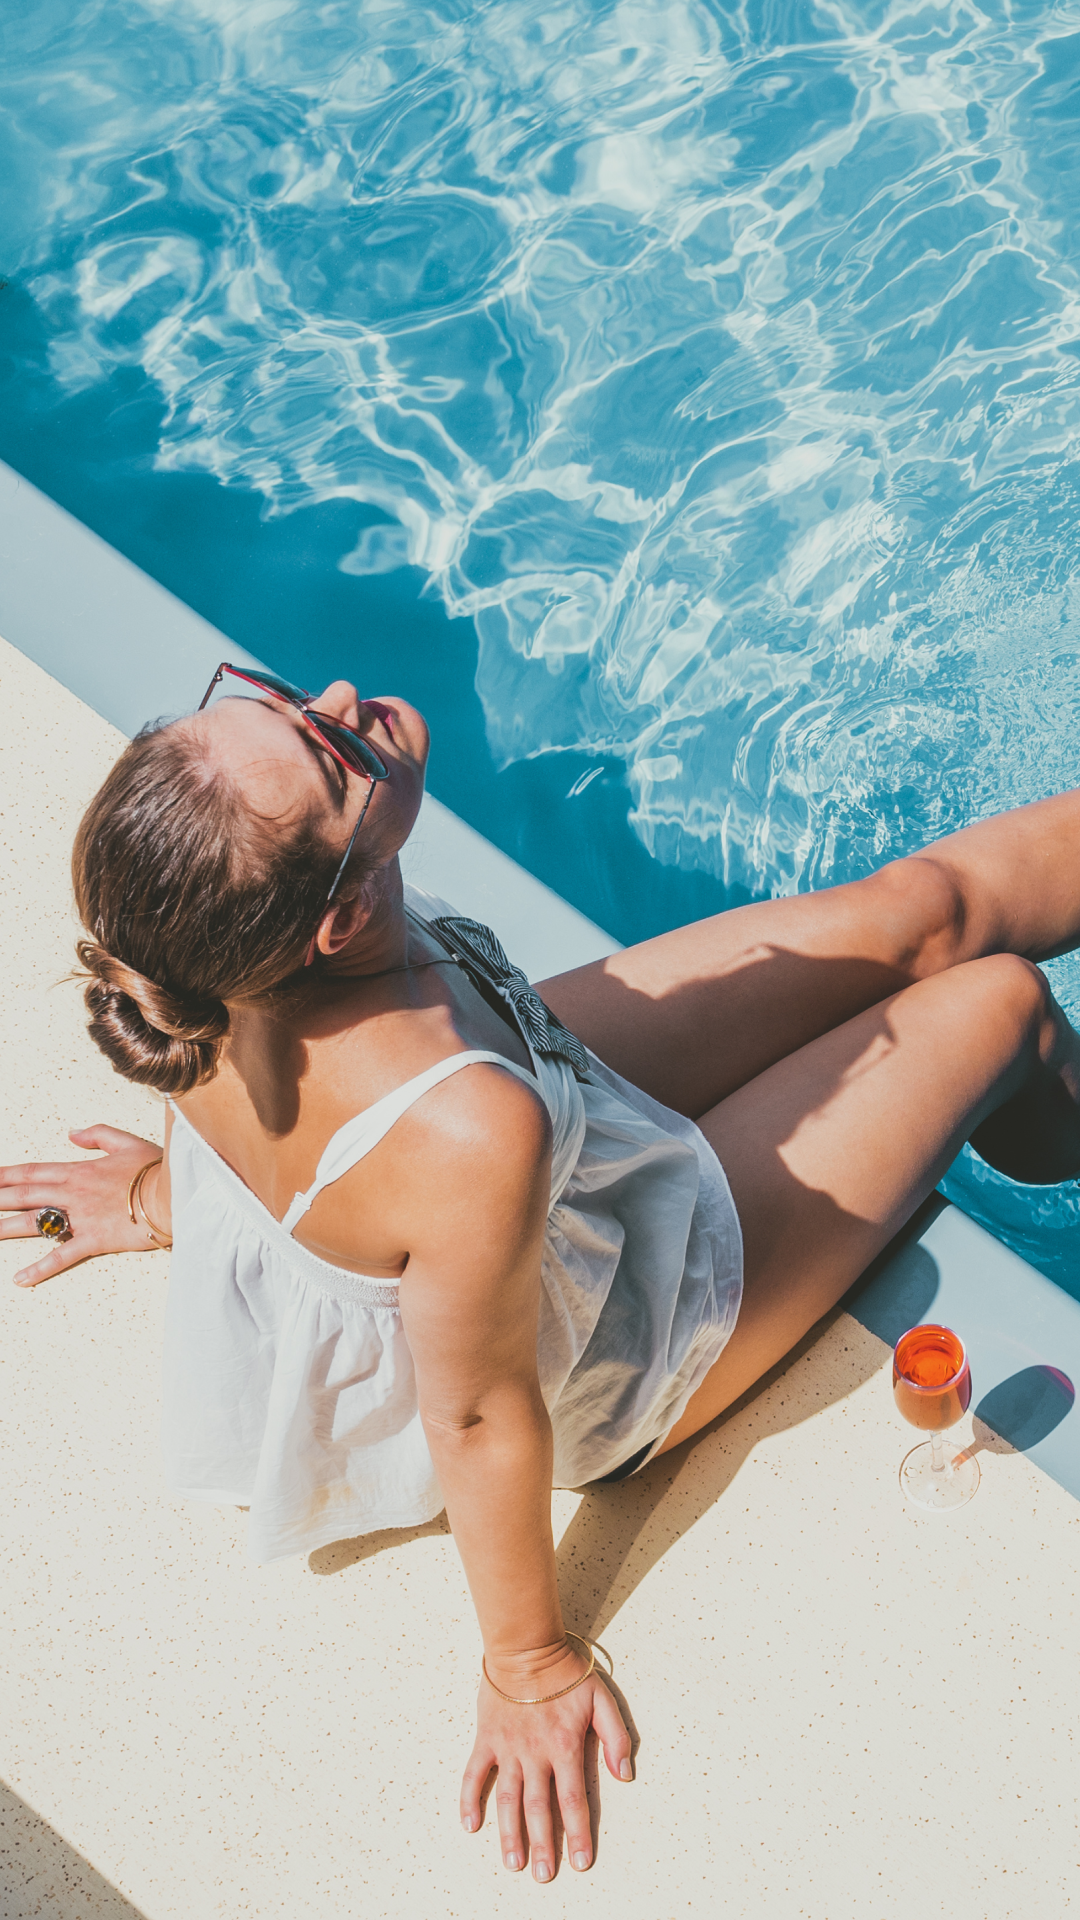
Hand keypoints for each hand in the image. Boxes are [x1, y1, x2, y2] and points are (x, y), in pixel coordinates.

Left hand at [0, 1126, 165, 1286]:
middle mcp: (73, 1193)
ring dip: (5, 1228)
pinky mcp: (93, 1239)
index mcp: (79, 1170)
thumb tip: (73, 1134)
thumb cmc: (156, 1169)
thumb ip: (98, 1135)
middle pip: (23, 1195)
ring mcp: (80, 1217)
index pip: (32, 1171)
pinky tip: (20, 1278)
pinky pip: (61, 1256)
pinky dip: (39, 1269)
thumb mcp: (127, 1142)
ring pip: (33, 1223)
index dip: (5, 1174)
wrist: (175, 1193)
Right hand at [461, 1640, 632, 1880]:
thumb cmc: (566, 1671)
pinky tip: (470, 1825)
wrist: (527, 1646)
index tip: (580, 1862)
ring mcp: (508, 1748)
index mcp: (564, 1746)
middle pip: (539, 1808)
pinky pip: (474, 1773)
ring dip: (510, 1833)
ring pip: (508, 1798)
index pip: (573, 1800)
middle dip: (542, 1845)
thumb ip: (616, 1737)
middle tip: (543, 1876)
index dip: (578, 1833)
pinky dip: (469, 1798)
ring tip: (513, 1863)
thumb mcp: (602, 1698)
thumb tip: (625, 1774)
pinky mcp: (487, 1738)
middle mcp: (535, 1753)